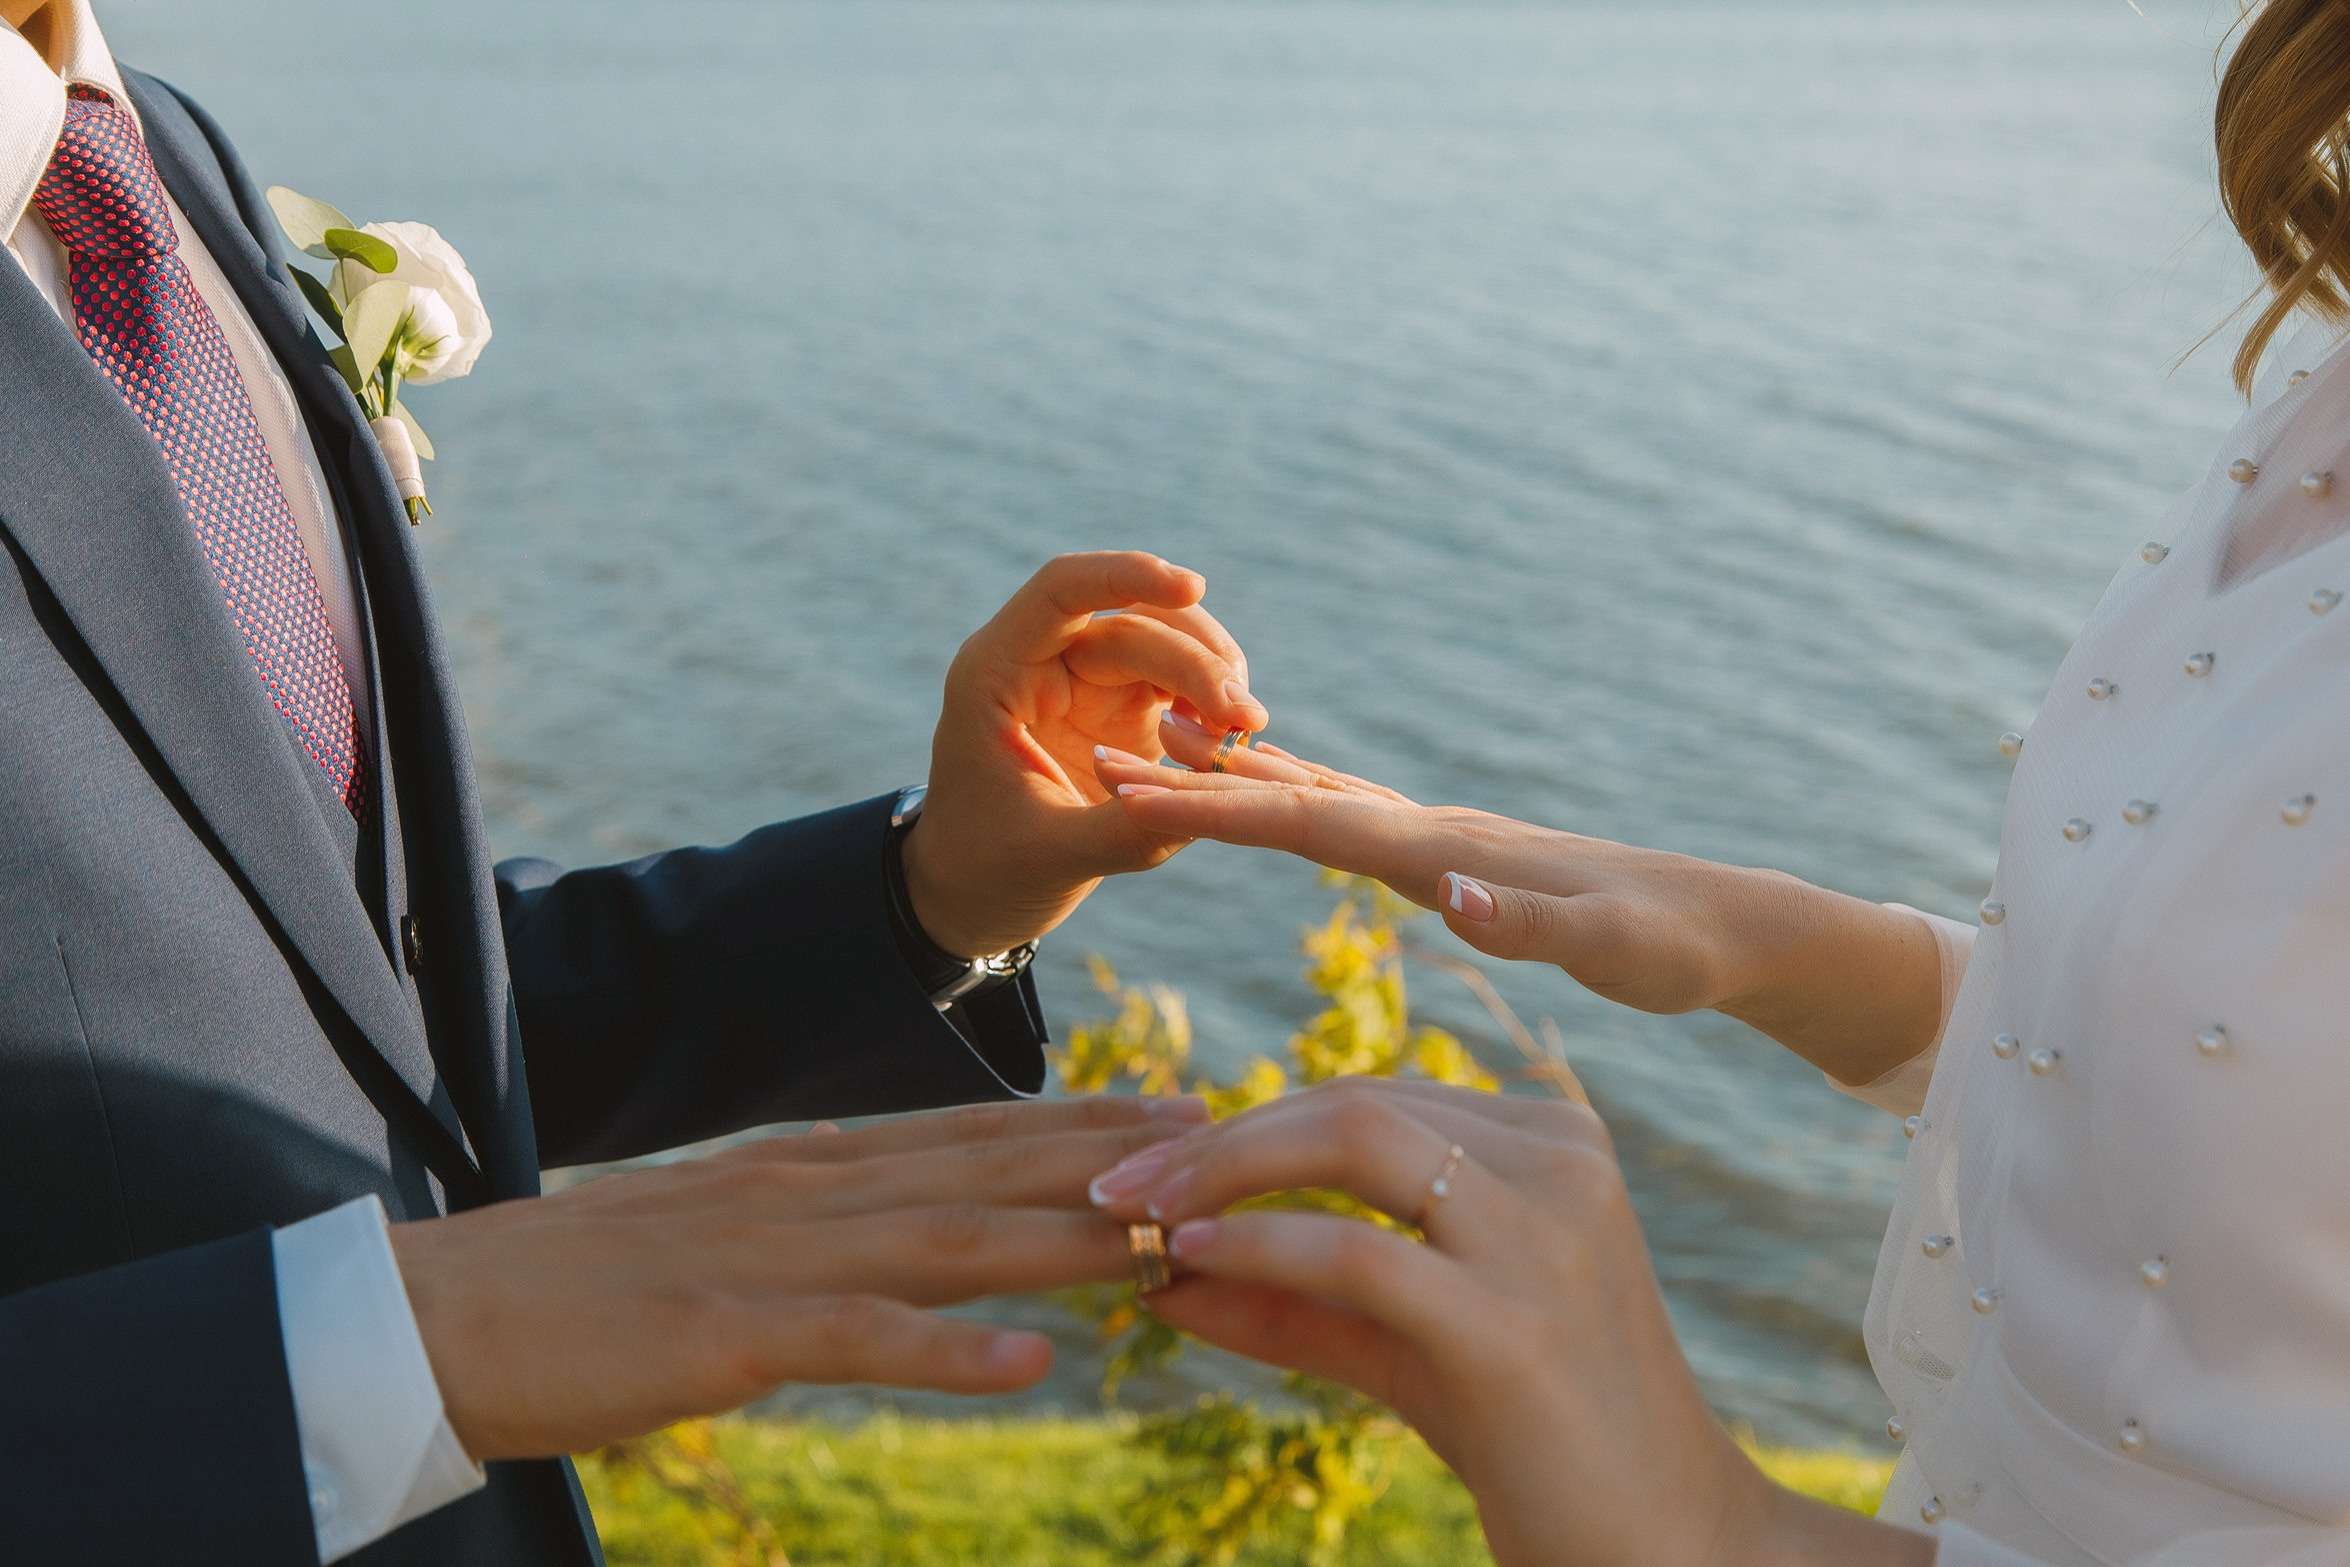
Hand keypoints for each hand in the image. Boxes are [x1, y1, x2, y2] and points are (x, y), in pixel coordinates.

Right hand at [389, 1094, 1208, 1459]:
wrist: (434, 1317)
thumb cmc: (579, 1292)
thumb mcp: (720, 1239)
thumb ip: (812, 1229)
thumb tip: (893, 1230)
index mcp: (804, 1170)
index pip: (968, 1135)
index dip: (1078, 1125)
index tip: (1174, 1115)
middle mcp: (803, 1193)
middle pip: (982, 1170)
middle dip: (1106, 1159)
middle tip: (1220, 1147)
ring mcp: (765, 1259)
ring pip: (944, 1241)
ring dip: (1061, 1239)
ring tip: (1164, 1239)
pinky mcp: (721, 1334)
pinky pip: (853, 1342)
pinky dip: (945, 1350)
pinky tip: (1031, 1362)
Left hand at [901, 552, 1266, 956]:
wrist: (972, 896)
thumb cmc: (987, 871)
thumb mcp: (1055, 857)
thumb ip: (1127, 830)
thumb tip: (1212, 805)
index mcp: (997, 675)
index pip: (1061, 591)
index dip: (1125, 575)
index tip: (1192, 587)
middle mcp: (1040, 663)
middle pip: (1129, 622)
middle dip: (1194, 659)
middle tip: (1245, 716)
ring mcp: (1082, 682)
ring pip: (1162, 643)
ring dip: (1211, 674)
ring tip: (1248, 726)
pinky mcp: (1117, 710)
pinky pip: (1175, 683)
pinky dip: (1209, 702)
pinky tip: (1234, 737)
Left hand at [1087, 1079, 1931, 1566]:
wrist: (1661, 1544)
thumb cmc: (1532, 1435)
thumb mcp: (1400, 1343)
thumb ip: (1291, 1299)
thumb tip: (1158, 1271)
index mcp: (1548, 1142)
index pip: (1368, 1099)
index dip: (1250, 1126)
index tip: (1154, 1171)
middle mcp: (1558, 1161)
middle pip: (1352, 1104)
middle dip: (1219, 1139)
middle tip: (1117, 1189)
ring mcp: (1545, 1234)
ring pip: (1355, 1141)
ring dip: (1223, 1171)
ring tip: (1137, 1217)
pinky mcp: (1515, 1324)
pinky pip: (1361, 1252)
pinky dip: (1260, 1246)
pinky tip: (1192, 1263)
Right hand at [1094, 730, 1939, 1086]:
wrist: (1728, 920)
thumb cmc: (1673, 945)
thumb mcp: (1615, 951)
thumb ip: (1534, 924)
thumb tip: (1454, 893)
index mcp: (1448, 852)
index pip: (1308, 822)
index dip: (1214, 809)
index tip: (1125, 792)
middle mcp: (1433, 831)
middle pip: (1289, 792)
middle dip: (1190, 780)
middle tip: (1094, 759)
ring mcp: (1440, 838)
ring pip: (1310, 795)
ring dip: (1226, 778)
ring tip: (1145, 752)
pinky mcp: (1453, 858)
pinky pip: (1341, 819)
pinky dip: (1280, 798)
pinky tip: (1259, 796)